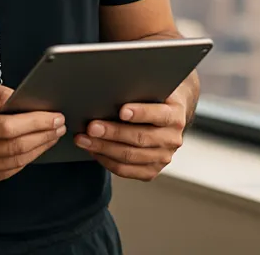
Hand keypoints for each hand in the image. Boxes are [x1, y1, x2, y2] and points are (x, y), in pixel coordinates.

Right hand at [0, 78, 65, 188]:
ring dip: (38, 150)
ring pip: (14, 163)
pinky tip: (34, 149)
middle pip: (15, 148)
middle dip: (43, 136)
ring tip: (52, 136)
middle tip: (59, 125)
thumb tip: (22, 99)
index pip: (8, 128)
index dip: (36, 123)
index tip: (54, 116)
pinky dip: (23, 161)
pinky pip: (5, 172)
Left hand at [74, 89, 189, 180]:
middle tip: (91, 127)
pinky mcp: (152, 170)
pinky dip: (107, 161)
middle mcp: (172, 138)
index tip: (122, 111)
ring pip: (130, 156)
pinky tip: (93, 151)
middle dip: (112, 132)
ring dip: (103, 148)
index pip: (159, 114)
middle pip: (140, 138)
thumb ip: (139, 91)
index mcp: (175, 115)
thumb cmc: (152, 98)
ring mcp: (163, 157)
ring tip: (84, 140)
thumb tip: (111, 90)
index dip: (140, 113)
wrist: (167, 116)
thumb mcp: (152, 89)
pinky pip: (126, 170)